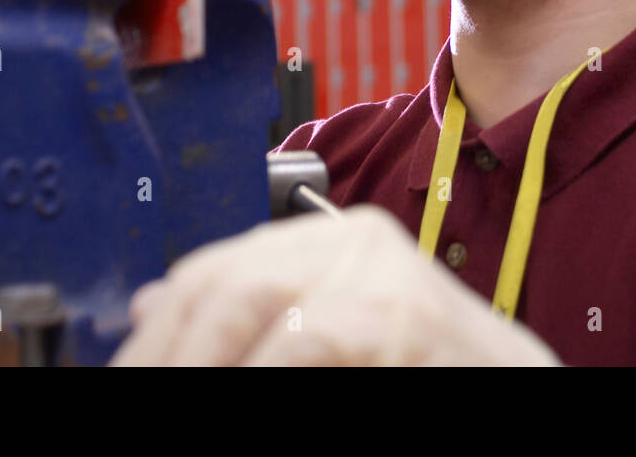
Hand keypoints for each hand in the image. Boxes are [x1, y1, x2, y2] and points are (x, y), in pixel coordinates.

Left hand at [110, 205, 561, 365]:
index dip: (158, 330)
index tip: (128, 373)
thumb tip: (145, 307)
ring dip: (205, 362)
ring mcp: (382, 270)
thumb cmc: (419, 366)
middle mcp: (353, 239)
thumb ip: (252, 317)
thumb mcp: (327, 330)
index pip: (212, 269)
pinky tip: (244, 392)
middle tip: (139, 392)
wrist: (507, 380)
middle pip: (224, 280)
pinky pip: (307, 340)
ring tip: (183, 399)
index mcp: (329, 237)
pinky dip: (262, 373)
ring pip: (253, 301)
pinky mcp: (405, 314)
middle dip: (169, 352)